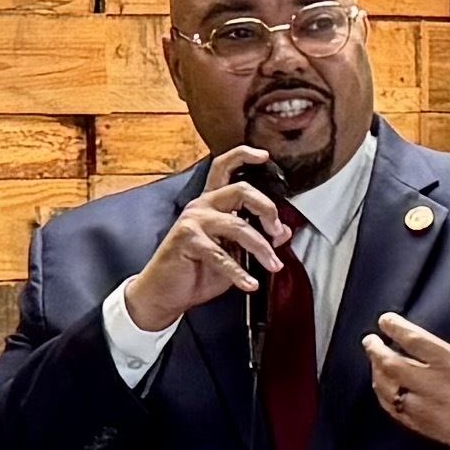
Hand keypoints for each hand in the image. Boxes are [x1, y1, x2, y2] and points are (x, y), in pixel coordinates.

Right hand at [121, 145, 293, 333]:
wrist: (165, 293)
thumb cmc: (198, 271)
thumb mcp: (234, 254)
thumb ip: (256, 239)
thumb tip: (284, 231)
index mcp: (211, 202)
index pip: (224, 167)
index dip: (243, 156)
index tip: (264, 156)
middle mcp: (202, 205)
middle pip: (241, 190)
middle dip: (267, 210)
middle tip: (277, 232)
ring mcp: (193, 221)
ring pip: (239, 226)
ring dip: (261, 248)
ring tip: (273, 266)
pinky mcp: (187, 240)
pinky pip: (222, 255)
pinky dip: (240, 273)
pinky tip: (249, 284)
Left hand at [368, 280, 449, 449]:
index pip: (413, 341)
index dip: (394, 327)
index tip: (385, 320)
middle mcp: (437, 388)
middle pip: (393, 367)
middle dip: (376, 351)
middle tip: (370, 341)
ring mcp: (432, 411)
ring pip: (390, 392)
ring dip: (378, 375)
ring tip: (375, 363)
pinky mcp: (432, 429)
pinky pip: (398, 414)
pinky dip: (386, 399)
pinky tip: (385, 390)